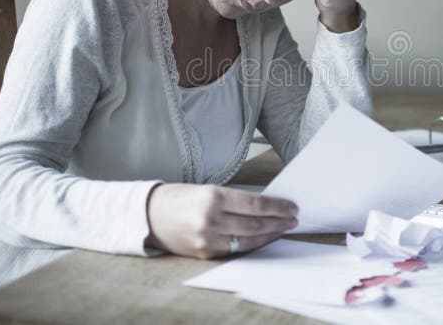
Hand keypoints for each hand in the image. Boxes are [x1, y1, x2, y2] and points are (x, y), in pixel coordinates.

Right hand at [145, 183, 297, 258]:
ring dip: (270, 235)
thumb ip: (234, 199)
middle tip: (293, 219)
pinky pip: (236, 250)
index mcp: (213, 198)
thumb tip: (266, 205)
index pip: (255, 204)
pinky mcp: (205, 253)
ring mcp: (208, 239)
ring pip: (249, 240)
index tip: (292, 207)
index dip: (277, 207)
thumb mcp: (207, 189)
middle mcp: (211, 219)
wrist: (149, 215)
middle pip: (255, 224)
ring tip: (283, 228)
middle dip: (279, 222)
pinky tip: (263, 238)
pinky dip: (253, 244)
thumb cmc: (180, 198)